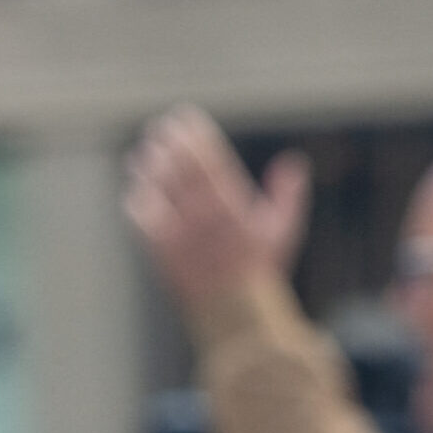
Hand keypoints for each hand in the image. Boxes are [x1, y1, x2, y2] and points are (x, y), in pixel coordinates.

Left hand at [123, 105, 310, 312]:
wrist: (233, 315)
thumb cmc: (260, 272)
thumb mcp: (283, 232)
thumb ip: (287, 195)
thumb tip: (294, 162)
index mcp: (234, 208)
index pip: (209, 160)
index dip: (194, 134)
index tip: (185, 117)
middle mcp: (204, 218)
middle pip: (179, 168)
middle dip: (167, 144)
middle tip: (159, 129)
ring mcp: (179, 234)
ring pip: (157, 188)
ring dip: (148, 167)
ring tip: (144, 155)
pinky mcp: (160, 250)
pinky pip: (141, 216)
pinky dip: (138, 198)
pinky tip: (138, 189)